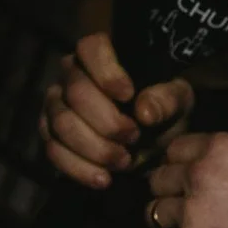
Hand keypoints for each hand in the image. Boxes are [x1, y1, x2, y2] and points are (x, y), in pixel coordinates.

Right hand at [39, 32, 193, 189]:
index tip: (128, 96)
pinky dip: (80, 169)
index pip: (90, 48)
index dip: (106, 72)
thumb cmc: (162, 113)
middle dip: (107, 122)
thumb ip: (166, 100)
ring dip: (95, 148)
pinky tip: (104, 179)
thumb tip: (143, 110)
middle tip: (134, 138)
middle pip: (76, 93)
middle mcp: (70, 76)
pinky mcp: (50, 136)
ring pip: (62, 124)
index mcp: (100, 57)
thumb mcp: (178, 104)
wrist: (151, 147)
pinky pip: (53, 152)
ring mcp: (55, 106)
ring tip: (124, 161)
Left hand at [142, 130, 227, 227]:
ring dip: (169, 221)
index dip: (179, 165)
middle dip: (170, 191)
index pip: (175, 149)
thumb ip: (226, 158)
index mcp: (219, 148)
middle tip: (187, 205)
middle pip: (158, 180)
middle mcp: (199, 175)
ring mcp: (191, 213)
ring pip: (153, 213)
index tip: (185, 177)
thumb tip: (203, 165)